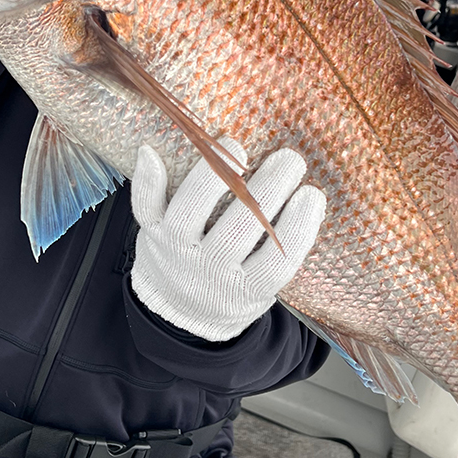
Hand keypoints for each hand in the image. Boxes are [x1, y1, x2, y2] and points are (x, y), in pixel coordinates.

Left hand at [129, 139, 325, 341]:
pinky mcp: (152, 234)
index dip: (298, 228)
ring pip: (190, 213)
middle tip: (291, 160)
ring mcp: (176, 252)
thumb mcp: (262, 286)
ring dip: (214, 177)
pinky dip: (147, 181)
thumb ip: (282, 252)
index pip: (276, 263)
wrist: (179, 310)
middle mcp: (208, 273)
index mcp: (245, 291)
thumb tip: (310, 198)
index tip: (313, 194)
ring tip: (238, 148)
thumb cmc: (233, 286)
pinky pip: (144, 207)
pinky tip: (152, 151)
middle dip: (269, 189)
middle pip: (239, 231)